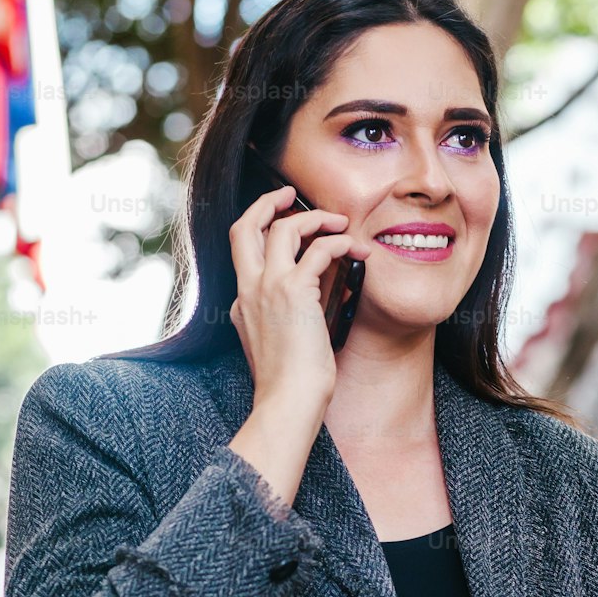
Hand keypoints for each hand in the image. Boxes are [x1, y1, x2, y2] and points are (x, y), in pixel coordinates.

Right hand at [228, 184, 371, 408]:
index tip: (286, 226)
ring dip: (316, 218)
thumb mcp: (279, 344)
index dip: (266, 234)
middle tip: (290, 194)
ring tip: (341, 224)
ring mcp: (267, 288)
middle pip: (243, 226)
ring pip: (283, 228)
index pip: (245, 253)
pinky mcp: (293, 291)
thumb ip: (289, 316)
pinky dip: (340, 243)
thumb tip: (319, 295)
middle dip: (266, 202)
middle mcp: (248, 290)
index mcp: (241, 303)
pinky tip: (357, 251)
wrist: (287, 402)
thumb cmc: (290, 385)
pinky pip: (319, 249)